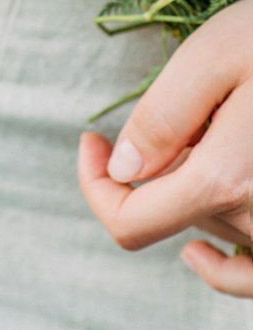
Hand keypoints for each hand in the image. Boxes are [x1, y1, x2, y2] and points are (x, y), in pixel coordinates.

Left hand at [77, 0, 252, 297]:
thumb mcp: (211, 56)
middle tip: (181, 106)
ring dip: (194, 180)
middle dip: (156, 163)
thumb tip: (125, 169)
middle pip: (171, 210)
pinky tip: (199, 252)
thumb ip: (163, 116)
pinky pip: (252, 273)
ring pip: (210, 219)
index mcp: (225, 178)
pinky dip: (224, 268)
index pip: (131, 220)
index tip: (93, 140)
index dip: (96, 184)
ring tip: (218, 122)